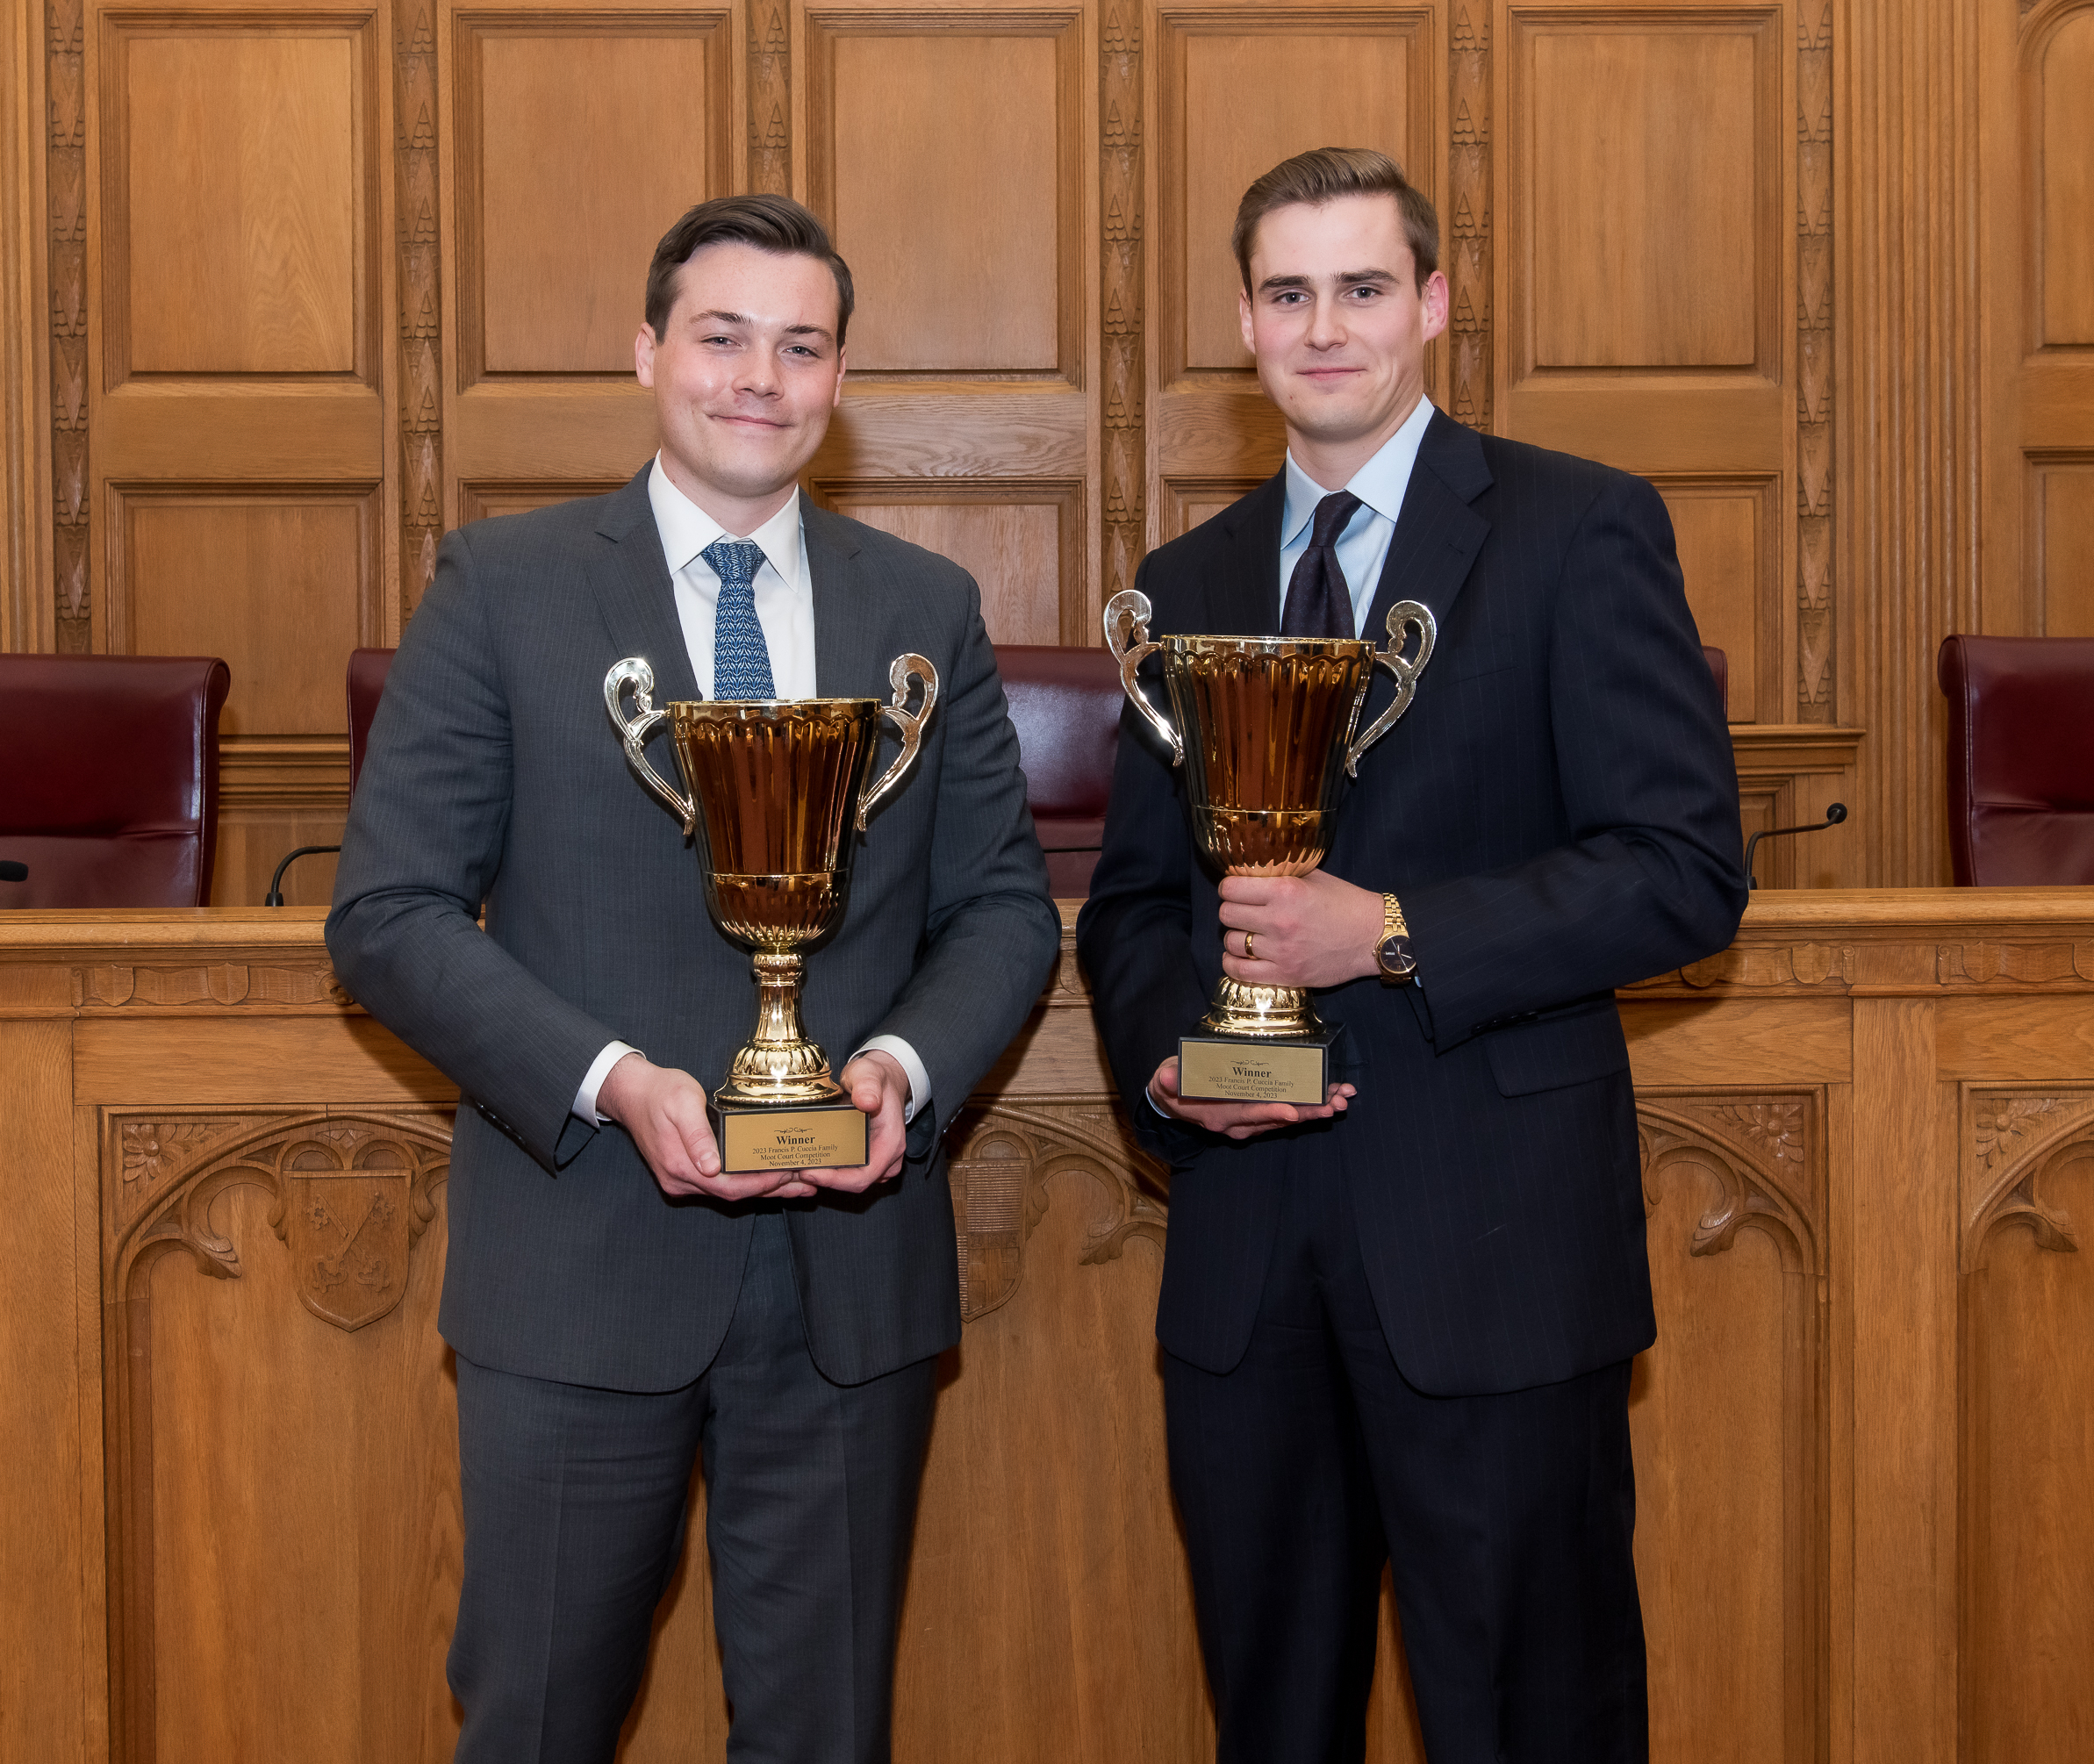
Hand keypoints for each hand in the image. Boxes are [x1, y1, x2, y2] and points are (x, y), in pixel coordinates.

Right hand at [596, 1052, 816, 1201]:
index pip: (729, 1187)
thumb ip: (697, 1135)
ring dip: (762, 1189)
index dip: (762, 1185)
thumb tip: (711, 1166)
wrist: (631, 1093)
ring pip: (728, 1192)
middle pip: (733, 1195)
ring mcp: (681, 1180)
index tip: (788, 1176)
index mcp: (680, 1166)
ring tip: (797, 1185)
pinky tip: (767, 1176)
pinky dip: (746, 1182)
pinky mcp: (685, 1174)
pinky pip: (720, 1184)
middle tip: (807, 1185)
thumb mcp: (681, 1103)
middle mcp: (680, 1181)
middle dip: (771, 1191)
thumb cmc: (660, 1092)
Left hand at [795, 1049, 911, 1191]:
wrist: (883, 1079)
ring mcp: (880, 1160)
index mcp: (890, 1143)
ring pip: (851, 1181)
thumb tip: (867, 1102)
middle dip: (825, 1180)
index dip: (836, 1180)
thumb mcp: (869, 1073)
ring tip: (799, 1166)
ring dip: (826, 1177)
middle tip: (796, 1169)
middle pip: (855, 1183)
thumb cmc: (876, 1077)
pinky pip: (850, 1173)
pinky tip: (811, 1160)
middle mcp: (888, 1157)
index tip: (810, 1172)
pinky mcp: (869, 1159)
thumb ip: (867, 1085)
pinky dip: (831, 1170)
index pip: (864, 1176)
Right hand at [1147, 1056, 1352, 1141]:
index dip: (1270, 1112)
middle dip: (1308, 1111)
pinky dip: (1307, 1108)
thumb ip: (1168, 1080)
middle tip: (1336, 1103)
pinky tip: (1327, 1100)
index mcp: (1218, 1116)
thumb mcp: (1166, 1080)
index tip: (1294, 1110)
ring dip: (1315, 1110)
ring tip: (1341, 1099)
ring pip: (1286, 1117)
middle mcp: (1237, 1125)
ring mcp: (1248, 1123)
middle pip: (1277, 1118)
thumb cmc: (1172, 1086)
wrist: (1171, 1102)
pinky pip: (1285, 1115)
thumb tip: (1165, 1077)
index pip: (1248, 1114)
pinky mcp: (1256, 1118)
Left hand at [1218, 870, 1384, 989]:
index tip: (1235, 890)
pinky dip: (1233, 964)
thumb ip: (1281, 873)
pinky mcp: (1287, 974)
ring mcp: (1282, 950)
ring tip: (1248, 933)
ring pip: (1231, 942)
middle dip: (1232, 910)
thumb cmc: (1345, 904)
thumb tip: (1248, 872)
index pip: (1230, 888)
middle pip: (1226, 914)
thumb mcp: (1314, 877)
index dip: (1229, 888)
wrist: (1372, 937)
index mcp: (1286, 891)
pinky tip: (1239, 956)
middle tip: (1244, 911)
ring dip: (1236, 937)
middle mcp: (1280, 920)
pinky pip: (1240, 972)